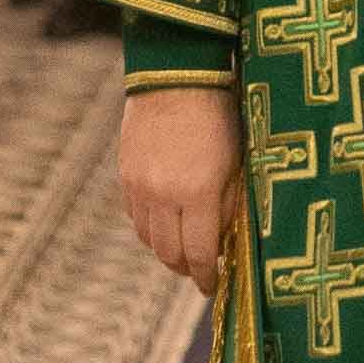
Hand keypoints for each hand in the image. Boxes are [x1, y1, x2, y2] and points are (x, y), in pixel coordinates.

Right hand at [120, 86, 242, 291]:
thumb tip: (224, 241)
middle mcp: (164, 195)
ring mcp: (140, 186)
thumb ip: (230, 205)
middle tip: (200, 272)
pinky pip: (135, 216)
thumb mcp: (237, 162)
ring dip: (166, 251)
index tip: (214, 287)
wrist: (176, 75)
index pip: (198, 253)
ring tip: (183, 250)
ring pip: (148, 238)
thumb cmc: (220, 115)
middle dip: (186, 269)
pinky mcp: (126, 174)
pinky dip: (149, 227)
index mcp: (199, 193)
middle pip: (169, 254)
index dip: (207, 276)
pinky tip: (165, 222)